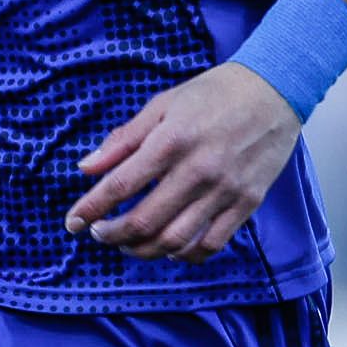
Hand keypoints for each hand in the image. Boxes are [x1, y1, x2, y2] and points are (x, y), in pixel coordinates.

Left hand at [64, 63, 300, 263]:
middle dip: (112, 235)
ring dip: (143, 251)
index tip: (72, 222)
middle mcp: (198, 170)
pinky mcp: (247, 203)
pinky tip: (169, 249)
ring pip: (175, 241)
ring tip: (126, 245)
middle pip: (145, 221)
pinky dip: (184, 255)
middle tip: (98, 233)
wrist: (274, 90)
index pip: (121, 185)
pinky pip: (212, 244)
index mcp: (172, 141)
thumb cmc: (213, 94)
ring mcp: (225, 190)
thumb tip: (86, 169)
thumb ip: (123, 140)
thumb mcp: (162, 105)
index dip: (91, 208)